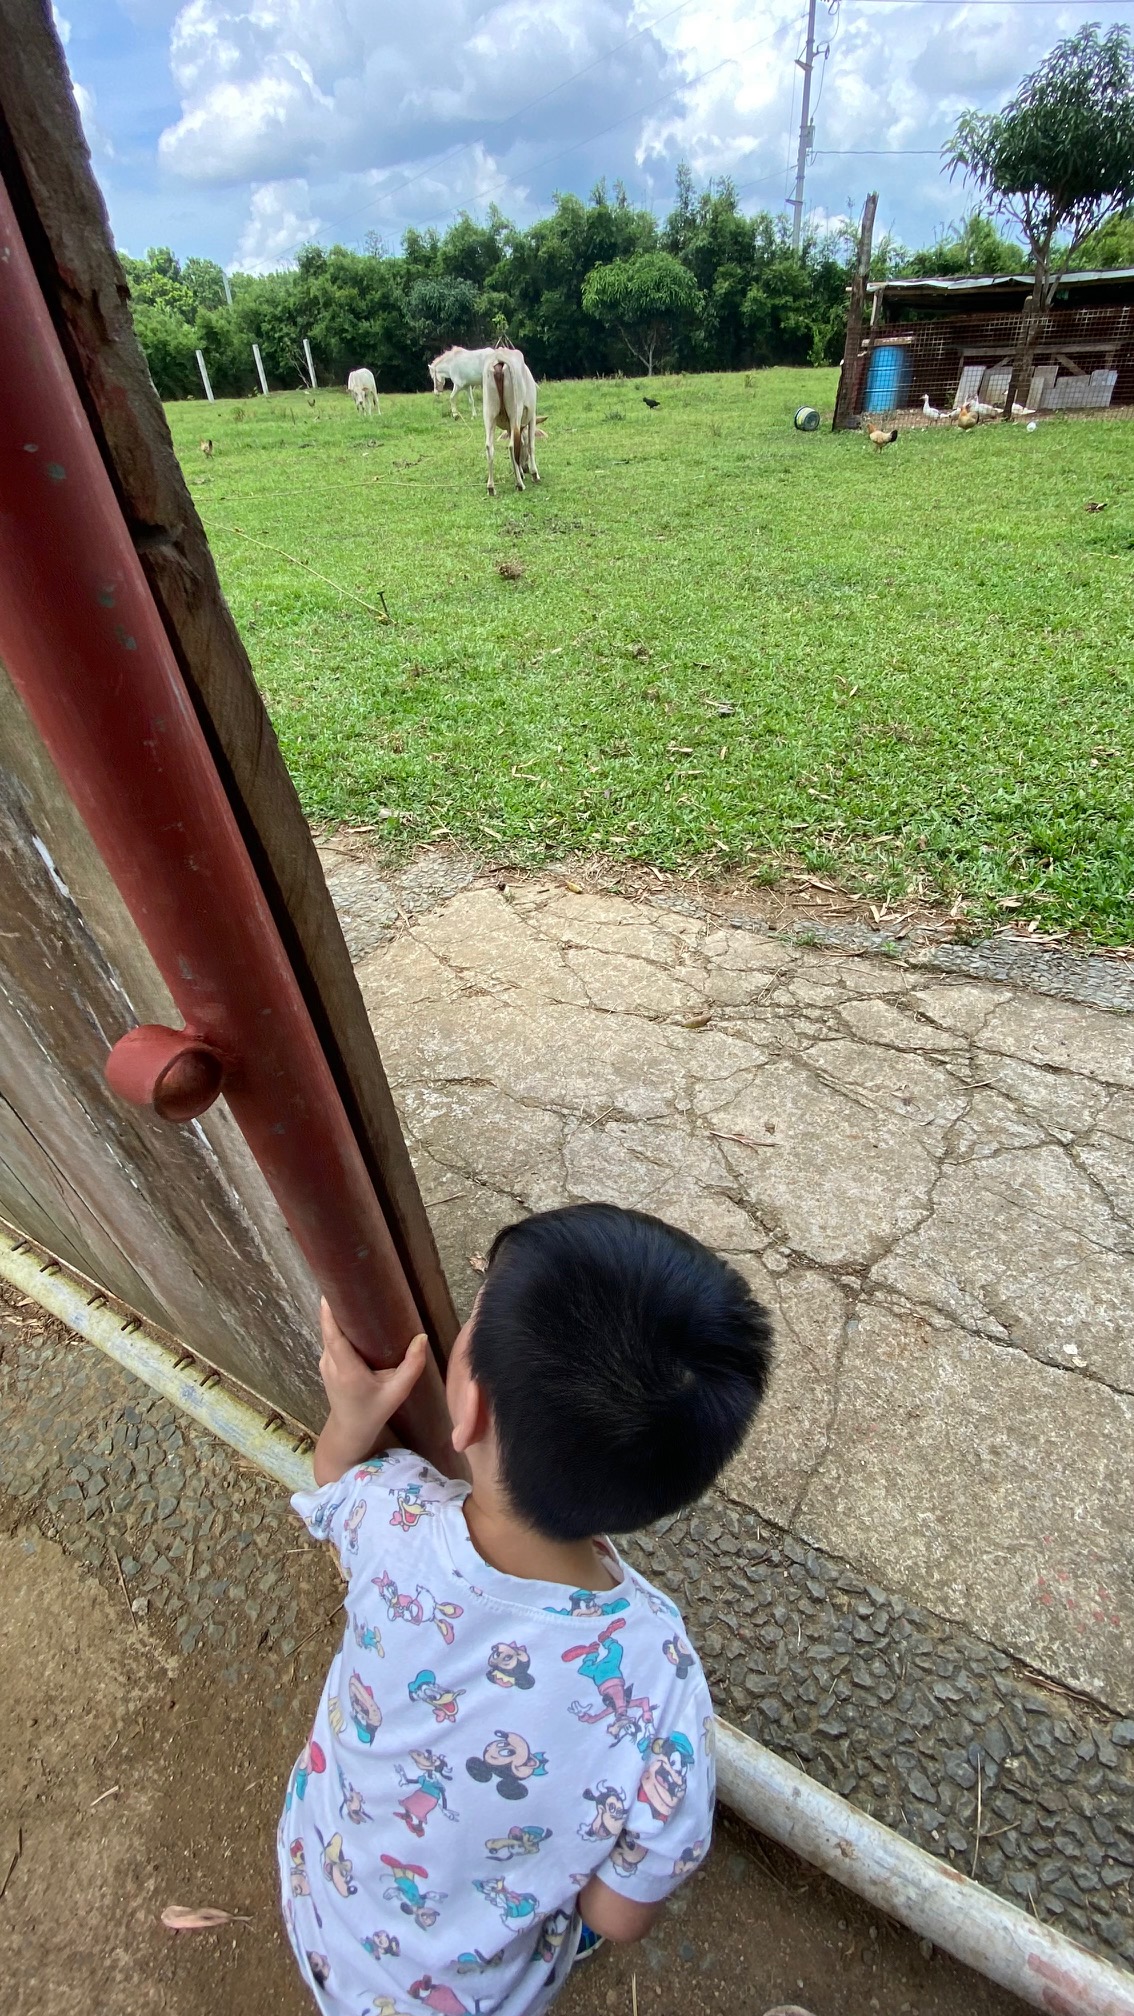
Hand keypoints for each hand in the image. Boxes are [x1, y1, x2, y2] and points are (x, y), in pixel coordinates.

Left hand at [318, 1297, 427, 1436]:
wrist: (350, 1430)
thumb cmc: (373, 1411)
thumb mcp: (397, 1392)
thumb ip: (412, 1366)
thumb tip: (422, 1338)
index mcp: (346, 1370)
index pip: (333, 1337)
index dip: (329, 1315)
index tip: (331, 1293)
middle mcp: (330, 1364)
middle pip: (330, 1330)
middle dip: (338, 1307)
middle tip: (353, 1285)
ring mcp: (325, 1363)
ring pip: (330, 1334)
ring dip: (339, 1317)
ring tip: (356, 1297)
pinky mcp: (326, 1363)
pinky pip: (332, 1340)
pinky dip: (340, 1328)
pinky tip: (354, 1319)